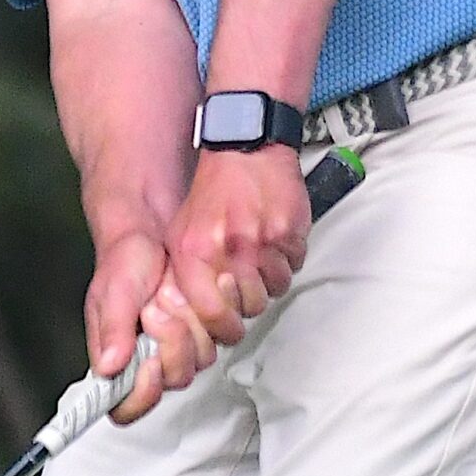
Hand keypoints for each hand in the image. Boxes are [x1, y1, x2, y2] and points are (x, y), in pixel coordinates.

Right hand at [84, 230, 211, 425]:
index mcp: (117, 359)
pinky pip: (220, 337)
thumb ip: (111, 329)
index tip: (151, 364)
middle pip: (173, 380)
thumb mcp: (113, 290)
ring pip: (200, 360)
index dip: (142, 395)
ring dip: (192, 322)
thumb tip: (107, 368)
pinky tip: (197, 288)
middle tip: (158, 306)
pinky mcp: (203, 332)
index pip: (125, 407)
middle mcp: (148, 360)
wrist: (153, 229)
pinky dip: (211, 312)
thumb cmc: (125, 260)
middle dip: (172, 342)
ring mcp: (179, 347)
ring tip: (173, 290)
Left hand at [165, 144, 307, 348]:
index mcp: (195, 252)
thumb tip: (190, 316)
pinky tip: (274, 240)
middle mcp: (229, 248)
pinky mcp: (292, 231)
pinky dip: (288, 259)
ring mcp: (263, 241)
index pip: (212, 314)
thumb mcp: (181, 232)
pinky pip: (295, 265)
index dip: (223, 327)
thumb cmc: (214, 190)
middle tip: (246, 283)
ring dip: (270, 279)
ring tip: (260, 256)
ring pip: (276, 288)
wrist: (246, 149)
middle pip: (250, 307)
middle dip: (250, 301)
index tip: (228, 325)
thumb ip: (183, 276)